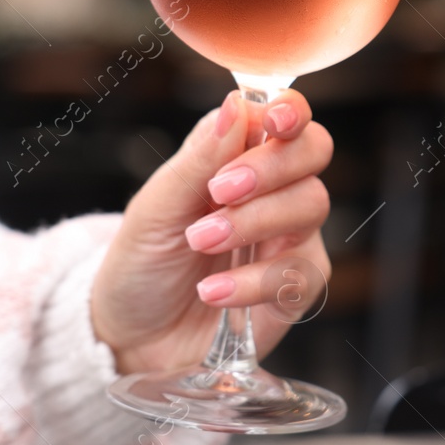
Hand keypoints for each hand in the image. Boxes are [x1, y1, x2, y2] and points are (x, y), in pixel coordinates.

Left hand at [92, 89, 332, 374]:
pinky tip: (212, 292)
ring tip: (201, 241)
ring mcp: (290, 238)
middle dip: (271, 165)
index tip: (274, 119)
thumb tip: (236, 105)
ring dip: (253, 221)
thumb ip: (199, 159)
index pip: (285, 117)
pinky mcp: (295, 288)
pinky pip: (299, 272)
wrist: (131, 338)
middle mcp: (275, 191)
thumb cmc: (143, 264)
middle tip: (220, 191)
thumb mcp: (155, 207)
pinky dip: (252, 281)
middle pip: (313, 151)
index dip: (290, 110)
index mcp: (240, 157)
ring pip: (311, 205)